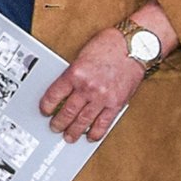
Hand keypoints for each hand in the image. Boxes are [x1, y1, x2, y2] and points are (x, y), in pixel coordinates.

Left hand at [39, 24, 148, 141]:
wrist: (136, 45)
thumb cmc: (110, 44)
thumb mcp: (83, 55)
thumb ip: (74, 73)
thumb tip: (65, 88)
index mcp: (75, 73)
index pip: (54, 95)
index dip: (46, 106)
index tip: (44, 111)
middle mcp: (87, 87)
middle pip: (67, 111)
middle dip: (58, 122)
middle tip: (55, 127)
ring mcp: (102, 97)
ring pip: (83, 120)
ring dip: (74, 131)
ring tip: (69, 136)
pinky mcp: (116, 103)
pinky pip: (104, 123)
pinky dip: (96, 132)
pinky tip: (90, 136)